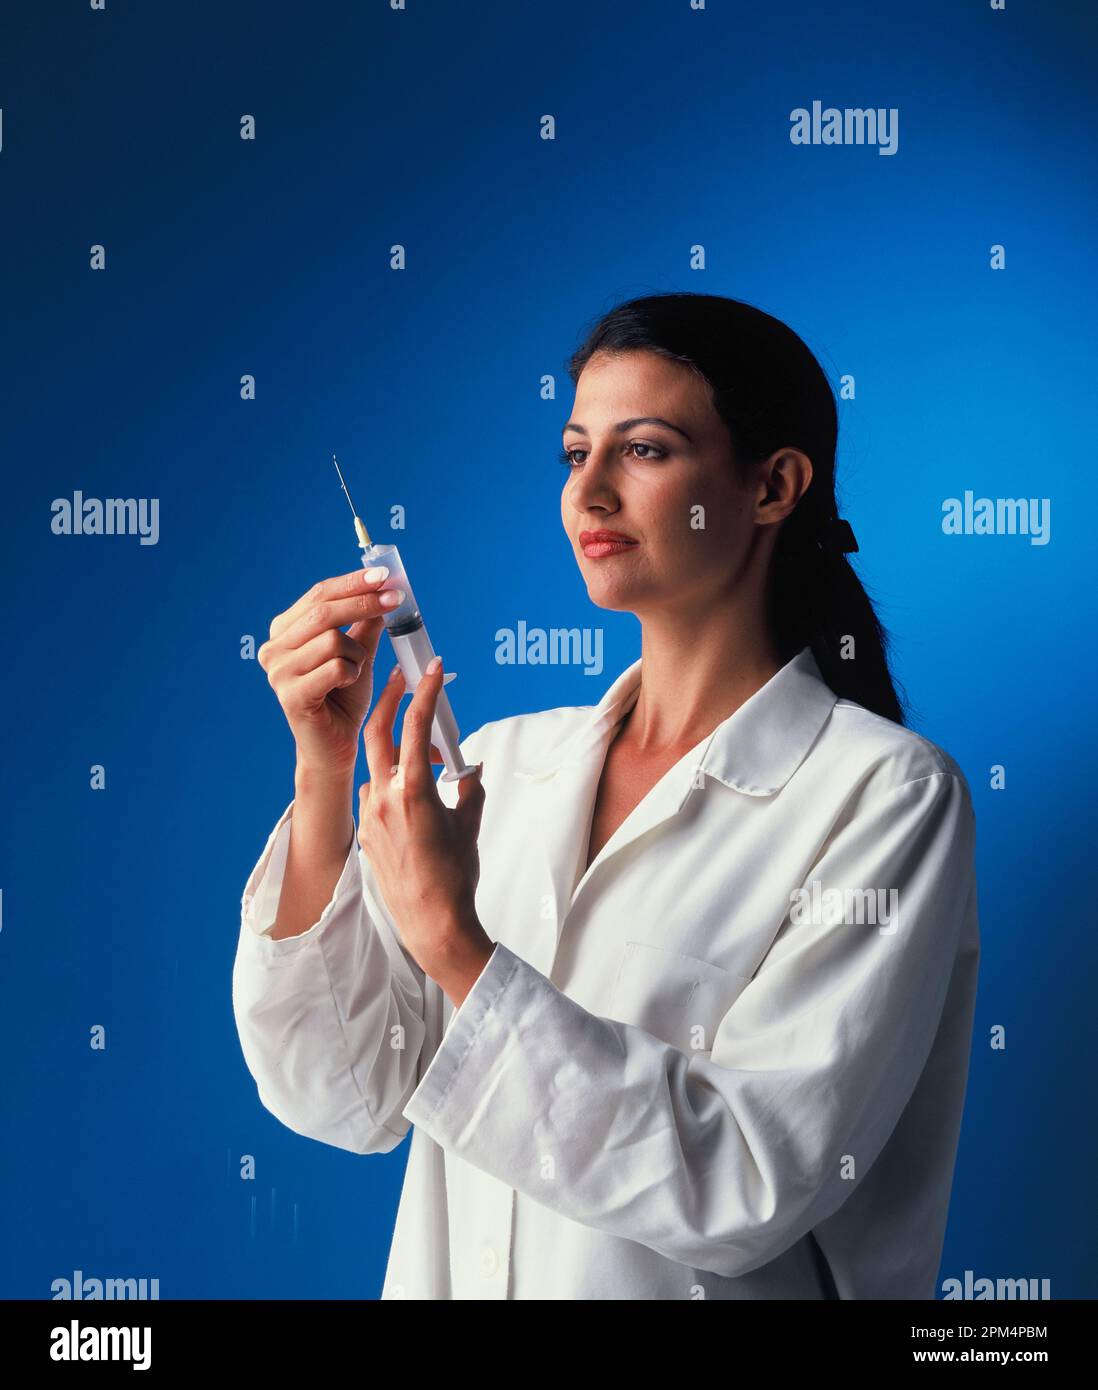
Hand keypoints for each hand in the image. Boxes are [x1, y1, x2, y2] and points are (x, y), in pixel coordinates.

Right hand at [257, 566, 404, 777]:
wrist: (336, 745)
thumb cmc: (344, 698)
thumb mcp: (358, 652)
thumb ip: (365, 622)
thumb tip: (383, 588)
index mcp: (284, 631)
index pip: (319, 594)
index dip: (353, 582)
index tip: (384, 575)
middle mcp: (273, 648)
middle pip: (323, 612)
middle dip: (364, 602)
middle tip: (396, 600)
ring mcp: (277, 672)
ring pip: (332, 640)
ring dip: (358, 654)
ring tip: (356, 671)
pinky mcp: (291, 695)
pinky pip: (336, 668)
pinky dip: (352, 674)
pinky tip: (348, 686)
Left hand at [357, 657, 493, 1006]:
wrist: (432, 923)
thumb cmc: (456, 876)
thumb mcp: (469, 823)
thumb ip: (469, 787)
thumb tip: (469, 769)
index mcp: (412, 791)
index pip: (415, 727)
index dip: (425, 693)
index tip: (432, 670)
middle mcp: (384, 798)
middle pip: (377, 732)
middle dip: (389, 700)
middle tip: (402, 678)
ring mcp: (369, 815)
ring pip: (379, 767)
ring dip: (399, 755)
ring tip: (431, 763)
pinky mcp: (364, 833)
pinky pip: (376, 796)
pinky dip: (394, 788)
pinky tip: (416, 803)